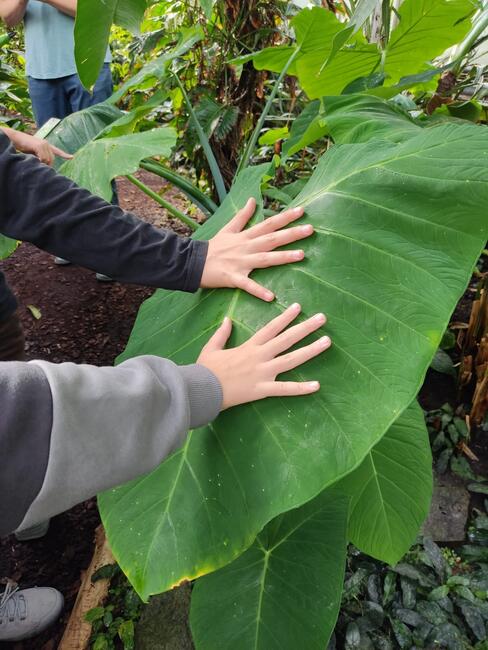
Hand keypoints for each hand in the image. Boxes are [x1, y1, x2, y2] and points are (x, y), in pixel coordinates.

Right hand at [9, 130, 71, 165]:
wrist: (15, 139)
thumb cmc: (22, 146)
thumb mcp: (34, 153)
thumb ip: (41, 158)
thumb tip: (46, 165)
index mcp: (46, 145)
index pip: (56, 151)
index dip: (64, 155)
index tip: (72, 157)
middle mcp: (46, 144)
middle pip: (51, 159)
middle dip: (46, 164)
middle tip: (38, 163)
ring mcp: (44, 144)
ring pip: (47, 160)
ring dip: (41, 163)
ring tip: (34, 159)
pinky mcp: (40, 146)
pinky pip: (43, 158)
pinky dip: (39, 160)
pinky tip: (34, 158)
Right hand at [197, 302, 329, 409]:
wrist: (201, 390)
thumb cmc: (206, 370)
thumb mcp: (211, 347)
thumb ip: (222, 333)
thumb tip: (228, 319)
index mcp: (249, 346)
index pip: (272, 328)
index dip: (286, 317)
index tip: (299, 307)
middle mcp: (260, 357)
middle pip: (287, 339)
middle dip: (305, 327)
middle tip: (322, 318)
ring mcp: (263, 373)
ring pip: (291, 360)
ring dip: (311, 350)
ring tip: (327, 341)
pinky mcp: (262, 390)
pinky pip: (285, 390)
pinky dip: (301, 388)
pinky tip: (317, 385)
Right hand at [200, 198, 312, 300]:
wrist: (192, 263)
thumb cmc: (212, 247)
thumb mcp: (227, 228)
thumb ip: (243, 215)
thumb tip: (253, 199)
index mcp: (245, 236)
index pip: (268, 224)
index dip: (285, 217)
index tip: (302, 211)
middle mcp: (246, 247)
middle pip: (271, 239)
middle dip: (291, 234)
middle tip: (310, 229)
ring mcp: (240, 262)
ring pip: (264, 259)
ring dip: (282, 257)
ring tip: (301, 255)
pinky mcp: (233, 278)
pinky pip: (247, 285)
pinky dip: (258, 291)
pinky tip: (271, 297)